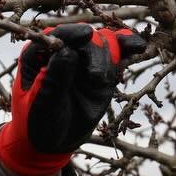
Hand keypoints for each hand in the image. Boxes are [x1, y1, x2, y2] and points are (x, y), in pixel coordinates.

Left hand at [0, 23, 145, 175]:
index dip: (72, 33)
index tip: (86, 36)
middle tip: (95, 78)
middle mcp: (63, 51)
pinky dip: (127, 48)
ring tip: (100, 81)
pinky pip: (117, 54)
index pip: (57, 36)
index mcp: (38, 54)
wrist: (52, 142)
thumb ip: (55, 78)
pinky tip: (138, 47)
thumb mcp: (42, 103)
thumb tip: (68, 51)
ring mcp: (84, 60)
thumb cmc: (37, 122)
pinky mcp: (102, 70)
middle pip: (86, 37)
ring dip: (109, 57)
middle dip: (95, 51)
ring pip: (104, 43)